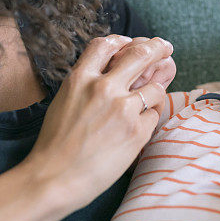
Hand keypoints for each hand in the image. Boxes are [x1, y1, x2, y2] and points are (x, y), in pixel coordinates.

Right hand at [27, 35, 172, 208]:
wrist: (54, 178)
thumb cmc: (55, 145)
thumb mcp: (64, 102)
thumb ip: (87, 85)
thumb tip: (114, 74)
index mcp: (80, 79)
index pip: (106, 44)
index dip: (122, 41)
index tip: (132, 43)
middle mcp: (103, 88)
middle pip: (141, 54)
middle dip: (157, 47)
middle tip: (165, 47)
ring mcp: (123, 108)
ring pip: (155, 87)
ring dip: (155, 91)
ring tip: (149, 101)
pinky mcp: (137, 131)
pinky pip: (154, 115)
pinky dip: (149, 119)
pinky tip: (137, 129)